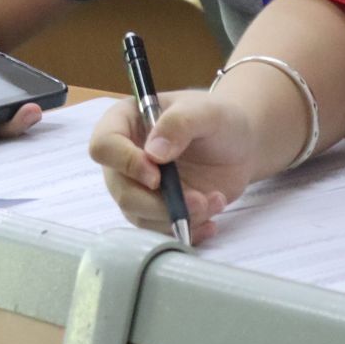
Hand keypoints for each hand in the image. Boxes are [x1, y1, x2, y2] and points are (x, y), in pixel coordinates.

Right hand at [87, 91, 256, 241]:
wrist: (240, 146)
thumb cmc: (219, 119)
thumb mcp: (206, 112)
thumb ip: (179, 124)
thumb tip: (153, 153)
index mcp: (125, 122)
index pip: (104, 145)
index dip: (125, 163)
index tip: (156, 176)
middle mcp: (124, 158)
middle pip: (121, 190)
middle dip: (159, 204)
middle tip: (198, 200)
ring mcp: (139, 187)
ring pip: (140, 216)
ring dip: (178, 217)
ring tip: (214, 202)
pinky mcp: (156, 210)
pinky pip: (160, 230)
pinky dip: (186, 231)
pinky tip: (210, 221)